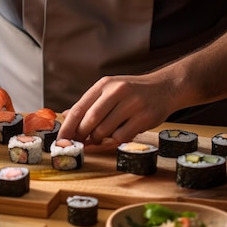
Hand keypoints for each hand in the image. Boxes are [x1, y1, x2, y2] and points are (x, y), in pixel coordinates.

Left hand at [58, 74, 174, 144]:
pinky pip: (122, 136)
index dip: (68, 127)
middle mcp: (117, 91)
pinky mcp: (145, 117)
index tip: (61, 140)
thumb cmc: (132, 91)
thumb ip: (89, 104)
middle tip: (81, 141)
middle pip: (90, 121)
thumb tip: (66, 116)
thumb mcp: (109, 91)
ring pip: (105, 131)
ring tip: (101, 136)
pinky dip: (116, 140)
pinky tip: (119, 134)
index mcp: (104, 85)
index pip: (79, 108)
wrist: (165, 87)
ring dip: (99, 139)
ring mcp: (133, 104)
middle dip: (82, 135)